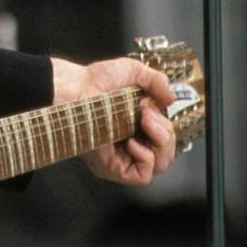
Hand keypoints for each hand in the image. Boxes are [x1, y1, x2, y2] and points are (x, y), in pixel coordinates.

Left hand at [50, 55, 176, 185]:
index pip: (165, 138)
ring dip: (161, 142)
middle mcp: (132, 143)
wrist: (75, 89)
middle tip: (147, 113)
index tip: (151, 105)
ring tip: (144, 121)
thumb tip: (171, 98)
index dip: (166, 125)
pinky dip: (146, 156)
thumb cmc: (96, 80)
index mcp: (138, 125)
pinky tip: (133, 140)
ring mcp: (124, 157)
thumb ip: (155, 80)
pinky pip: (143, 175)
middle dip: (166, 132)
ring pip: (160, 165)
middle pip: (167, 154)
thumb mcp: (132, 71)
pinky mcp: (114, 168)